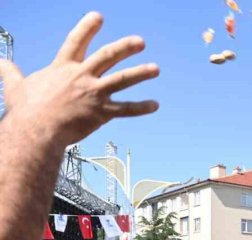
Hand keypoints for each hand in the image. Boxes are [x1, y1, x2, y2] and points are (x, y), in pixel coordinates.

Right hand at [0, 12, 158, 149]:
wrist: (36, 130)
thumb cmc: (25, 110)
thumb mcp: (15, 85)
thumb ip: (9, 72)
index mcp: (63, 67)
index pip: (76, 41)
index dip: (87, 27)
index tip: (98, 16)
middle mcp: (81, 76)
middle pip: (107, 56)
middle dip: (125, 47)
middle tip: (140, 41)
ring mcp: (94, 93)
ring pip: (122, 79)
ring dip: (140, 73)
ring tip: (156, 69)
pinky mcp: (102, 113)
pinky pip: (126, 109)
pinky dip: (141, 108)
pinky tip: (154, 105)